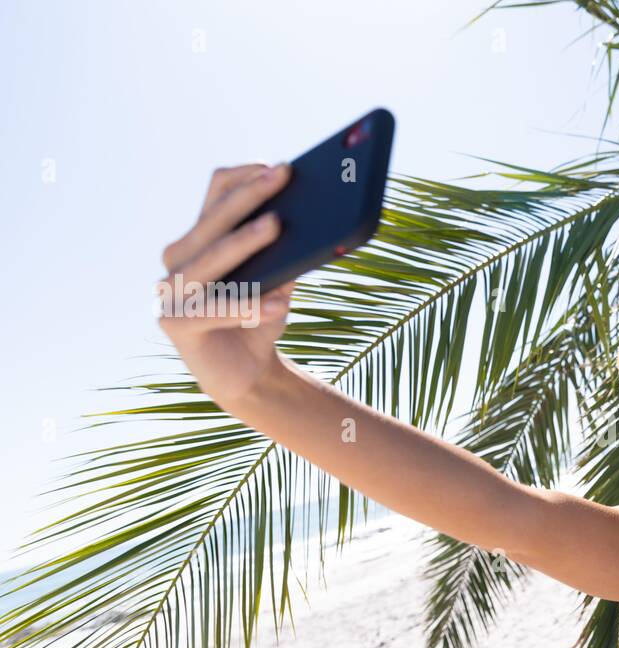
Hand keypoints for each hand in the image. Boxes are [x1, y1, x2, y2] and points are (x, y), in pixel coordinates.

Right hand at [156, 163, 295, 406]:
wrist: (248, 376)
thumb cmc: (262, 320)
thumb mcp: (280, 282)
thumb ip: (285, 255)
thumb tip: (313, 224)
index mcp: (200, 242)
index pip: (215, 196)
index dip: (243, 178)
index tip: (276, 166)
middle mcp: (178, 261)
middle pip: (212, 221)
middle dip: (249, 196)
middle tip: (282, 175)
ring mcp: (171, 292)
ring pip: (209, 260)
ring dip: (243, 242)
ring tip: (276, 225)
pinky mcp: (175, 325)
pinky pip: (214, 310)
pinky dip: (248, 305)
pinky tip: (279, 302)